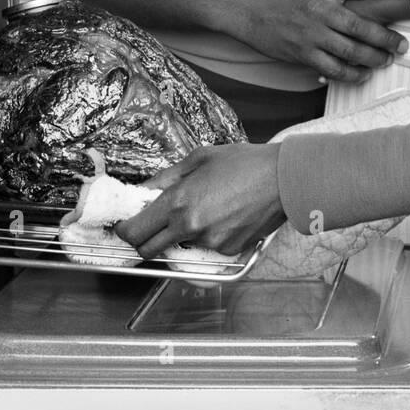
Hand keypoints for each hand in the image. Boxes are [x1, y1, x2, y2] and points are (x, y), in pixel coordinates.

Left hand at [116, 143, 285, 257]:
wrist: (284, 179)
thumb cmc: (245, 162)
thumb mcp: (200, 159)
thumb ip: (166, 178)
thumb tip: (143, 191)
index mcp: (177, 202)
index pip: (133, 231)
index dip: (125, 229)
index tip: (128, 222)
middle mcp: (189, 227)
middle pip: (147, 250)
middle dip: (145, 239)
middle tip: (156, 223)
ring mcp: (209, 243)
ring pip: (179, 247)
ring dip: (181, 235)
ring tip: (205, 209)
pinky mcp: (227, 251)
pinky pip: (206, 248)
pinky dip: (208, 236)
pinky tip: (224, 216)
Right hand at [219, 0, 409, 80]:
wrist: (241, 5)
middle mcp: (318, 10)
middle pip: (361, 26)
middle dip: (387, 38)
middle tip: (403, 45)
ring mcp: (310, 34)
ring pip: (350, 52)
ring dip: (374, 58)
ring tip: (388, 59)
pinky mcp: (301, 53)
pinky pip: (331, 69)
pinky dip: (350, 74)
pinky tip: (363, 73)